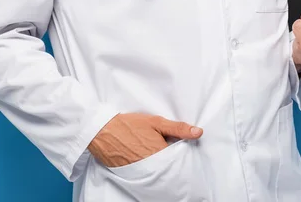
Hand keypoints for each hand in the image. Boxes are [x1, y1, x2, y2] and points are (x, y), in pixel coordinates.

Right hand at [87, 113, 202, 167]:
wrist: (102, 131)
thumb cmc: (128, 125)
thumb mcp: (155, 122)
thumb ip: (177, 128)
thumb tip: (198, 132)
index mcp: (160, 154)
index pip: (180, 162)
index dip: (183, 157)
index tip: (182, 152)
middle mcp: (152, 167)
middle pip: (170, 171)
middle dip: (173, 165)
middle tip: (169, 155)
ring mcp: (142, 173)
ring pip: (160, 176)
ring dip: (162, 169)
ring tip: (160, 159)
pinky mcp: (132, 176)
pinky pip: (147, 178)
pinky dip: (151, 173)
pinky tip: (149, 164)